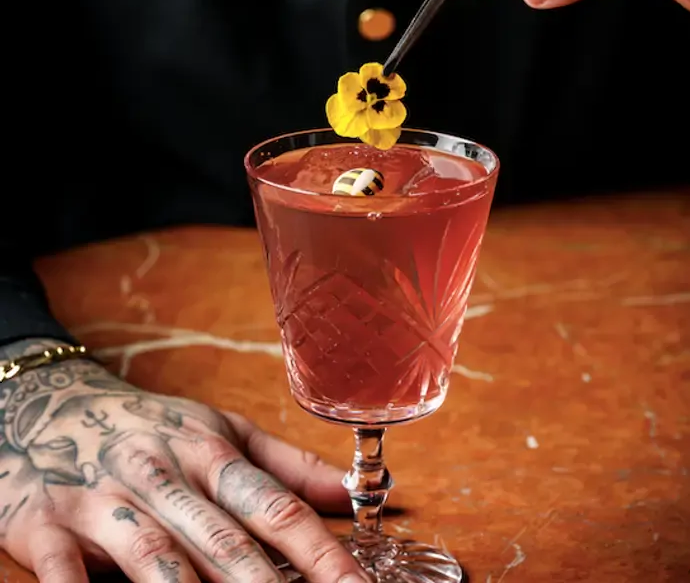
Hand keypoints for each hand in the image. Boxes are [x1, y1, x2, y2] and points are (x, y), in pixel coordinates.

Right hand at [0, 338, 366, 582]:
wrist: (56, 407)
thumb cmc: (157, 428)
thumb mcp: (225, 432)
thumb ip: (290, 467)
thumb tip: (359, 492)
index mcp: (210, 452)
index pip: (275, 507)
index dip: (320, 553)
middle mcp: (163, 475)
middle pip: (223, 542)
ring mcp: (104, 500)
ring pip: (156, 557)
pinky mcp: (46, 523)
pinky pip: (63, 568)